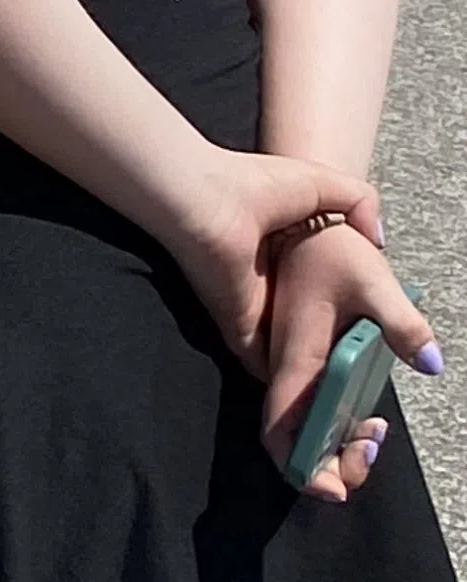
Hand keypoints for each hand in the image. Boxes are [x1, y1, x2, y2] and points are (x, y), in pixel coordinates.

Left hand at [164, 148, 384, 364]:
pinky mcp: (239, 329)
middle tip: (367, 360)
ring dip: (316, 368)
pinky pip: (266, 365)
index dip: (349, 299)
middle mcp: (271, 282)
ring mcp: (255, 309)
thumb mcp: (325, 184)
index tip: (375, 317)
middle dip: (336, 341)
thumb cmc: (255, 186)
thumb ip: (360, 205)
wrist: (205, 202)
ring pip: (291, 350)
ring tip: (348, 386)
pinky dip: (290, 382)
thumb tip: (376, 241)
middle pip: (309, 321)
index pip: (323, 283)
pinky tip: (318, 397)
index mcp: (288, 247)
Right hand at [257, 215, 443, 503]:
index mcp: (296, 359)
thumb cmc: (335, 251)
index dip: (302, 467)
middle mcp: (286, 370)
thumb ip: (403, 324)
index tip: (339, 488)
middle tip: (372, 451)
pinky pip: (313, 410)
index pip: (282, 429)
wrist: (308, 224)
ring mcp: (294, 368)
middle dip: (328, 465)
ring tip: (375, 435)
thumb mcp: (376, 281)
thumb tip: (430, 362)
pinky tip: (368, 418)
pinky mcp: (305, 363)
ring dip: (335, 447)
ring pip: (302, 427)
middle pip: (291, 440)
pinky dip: (337, 428)